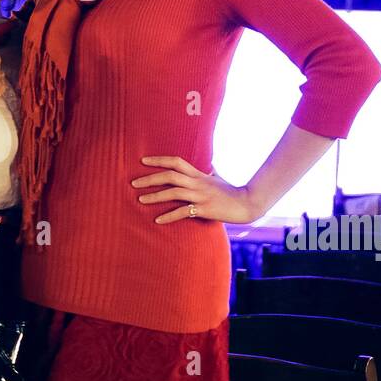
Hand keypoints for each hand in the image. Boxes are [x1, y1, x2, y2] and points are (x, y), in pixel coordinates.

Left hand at [132, 155, 260, 224]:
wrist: (246, 204)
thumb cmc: (231, 191)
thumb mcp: (217, 178)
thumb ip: (209, 171)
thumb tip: (208, 165)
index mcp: (198, 174)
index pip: (176, 161)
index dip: (159, 159)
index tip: (142, 160)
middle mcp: (198, 182)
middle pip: (170, 176)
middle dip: (150, 178)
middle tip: (133, 183)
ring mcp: (201, 195)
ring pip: (173, 192)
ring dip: (155, 196)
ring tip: (140, 199)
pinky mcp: (204, 209)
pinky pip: (183, 212)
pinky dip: (169, 216)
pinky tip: (157, 220)